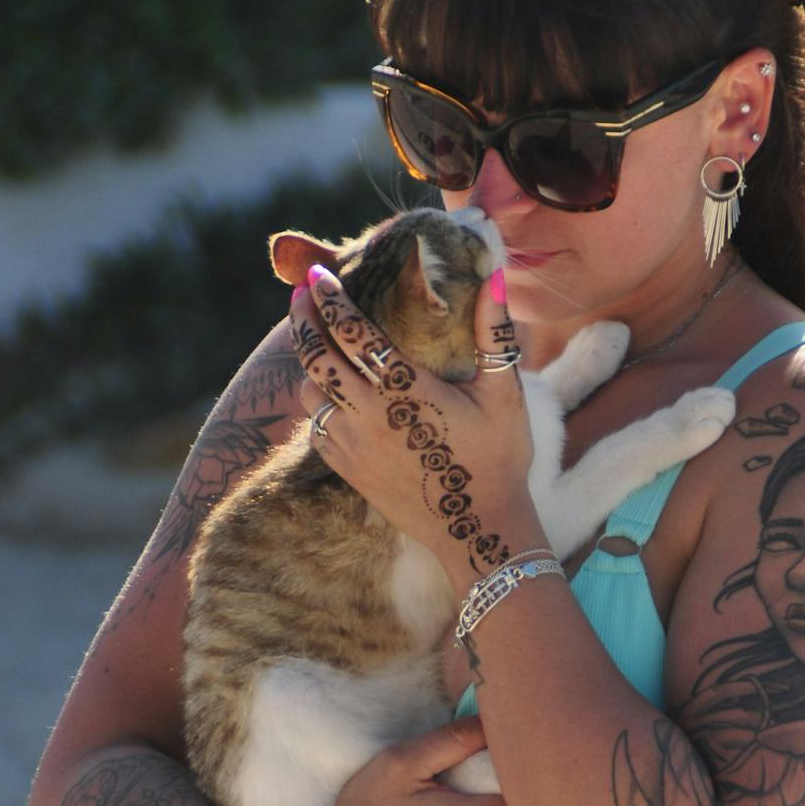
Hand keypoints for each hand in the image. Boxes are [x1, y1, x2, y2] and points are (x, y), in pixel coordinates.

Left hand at [290, 263, 541, 585]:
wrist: (477, 530)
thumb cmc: (499, 458)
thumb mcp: (504, 395)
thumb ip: (494, 334)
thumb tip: (494, 277)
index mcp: (405, 390)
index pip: (353, 332)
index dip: (331, 299)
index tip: (318, 275)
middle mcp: (369, 414)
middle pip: (316, 356)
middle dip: (303, 320)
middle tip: (300, 295)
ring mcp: (353, 444)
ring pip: (310, 392)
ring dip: (309, 364)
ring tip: (316, 343)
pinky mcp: (347, 469)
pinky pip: (314, 426)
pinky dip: (316, 403)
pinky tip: (330, 393)